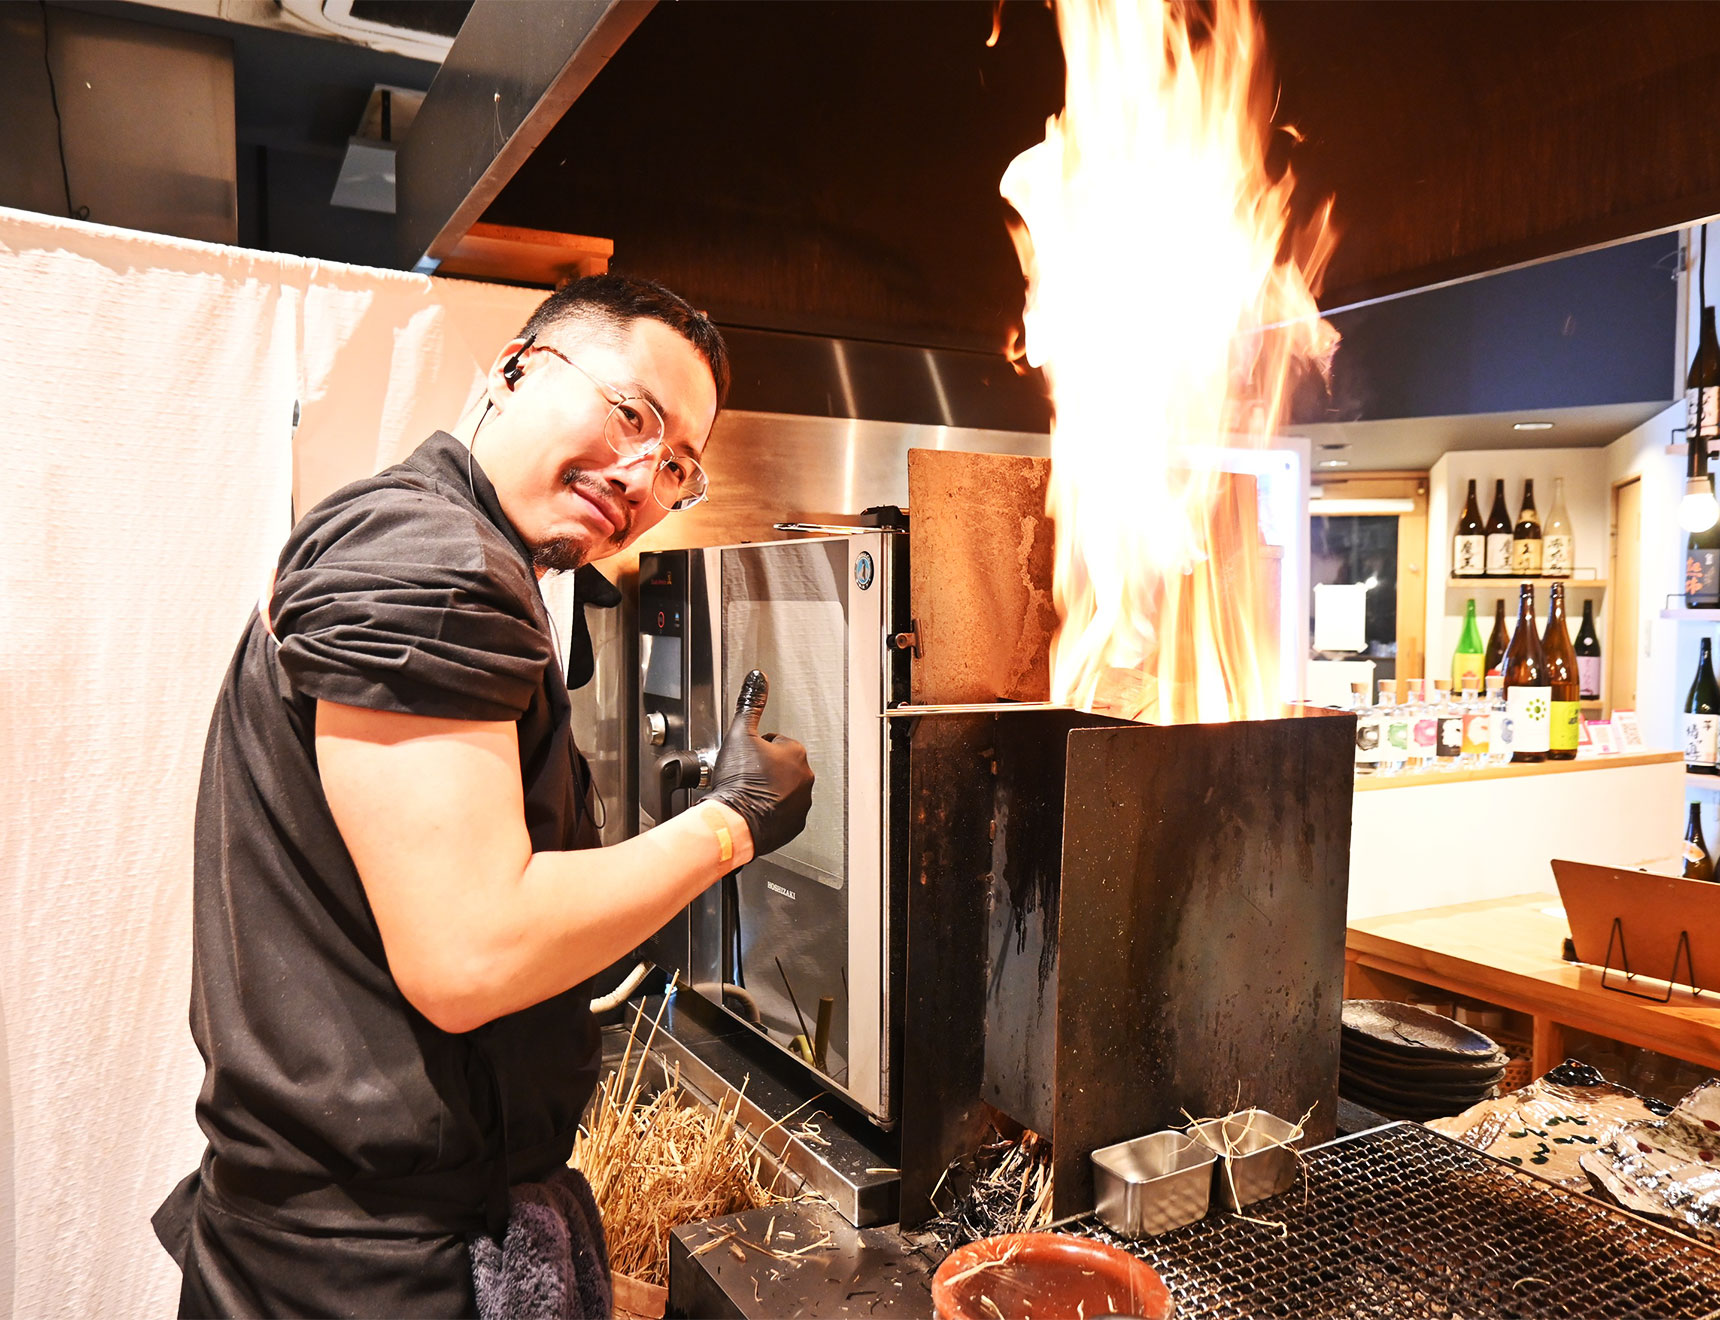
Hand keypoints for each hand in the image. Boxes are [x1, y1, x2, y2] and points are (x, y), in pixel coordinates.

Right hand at [706, 671, 813, 857]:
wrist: (734, 822)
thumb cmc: (739, 781)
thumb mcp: (740, 734)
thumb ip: (751, 704)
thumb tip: (758, 678)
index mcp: (796, 753)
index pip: (775, 742)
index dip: (756, 749)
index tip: (745, 759)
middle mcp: (805, 777)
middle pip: (781, 766)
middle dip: (765, 769)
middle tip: (745, 775)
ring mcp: (802, 802)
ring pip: (783, 788)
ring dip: (769, 789)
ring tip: (749, 793)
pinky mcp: (795, 824)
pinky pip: (783, 811)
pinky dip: (771, 810)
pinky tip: (754, 809)